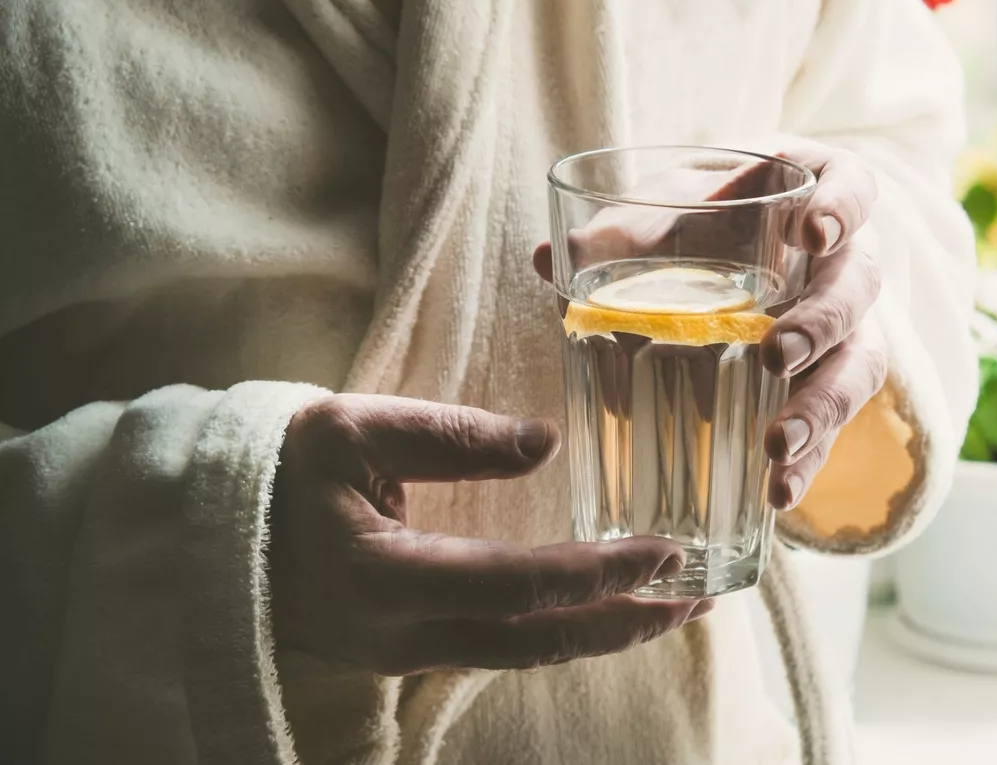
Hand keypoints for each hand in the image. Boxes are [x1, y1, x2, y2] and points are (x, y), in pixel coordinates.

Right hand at [268, 394, 708, 675]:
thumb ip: (453, 437)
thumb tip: (548, 445)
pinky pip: (498, 648)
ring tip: (670, 605)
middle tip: (699, 598)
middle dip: (624, 623)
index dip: (598, 575)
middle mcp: (401, 632)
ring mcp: (402, 651)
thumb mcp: (354, 429)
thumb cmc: (278, 470)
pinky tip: (598, 608)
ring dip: (600, 632)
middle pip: (536, 643)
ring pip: (521, 654)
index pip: (518, 586)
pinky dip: (559, 630)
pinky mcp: (405, 647)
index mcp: (386, 575)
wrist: (212, 526)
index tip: (666, 553)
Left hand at [532, 138, 885, 511]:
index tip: (813, 235)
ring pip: (857, 364)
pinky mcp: (831, 384)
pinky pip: (834, 424)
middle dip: (823, 323)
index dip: (843, 208)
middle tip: (777, 355)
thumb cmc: (696, 224)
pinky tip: (780, 492)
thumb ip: (616, 235)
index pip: (854, 188)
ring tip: (777, 447)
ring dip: (821, 408)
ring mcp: (845, 328)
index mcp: (810, 199)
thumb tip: (548, 258)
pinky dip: (810, 461)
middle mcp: (843, 263)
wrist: (719, 259)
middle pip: (857, 287)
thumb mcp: (661, 217)